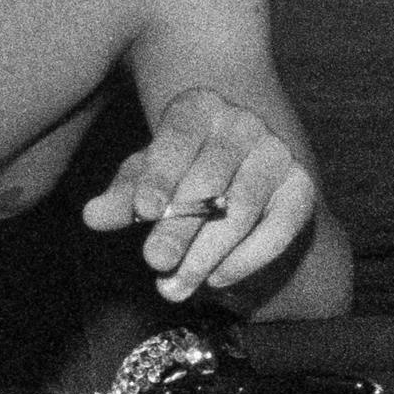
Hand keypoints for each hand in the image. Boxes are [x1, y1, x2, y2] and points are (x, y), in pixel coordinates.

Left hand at [81, 87, 317, 303]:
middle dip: (180, 225)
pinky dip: (247, 259)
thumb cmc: (182, 176)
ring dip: (207, 253)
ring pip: (241, 208)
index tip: (143, 213)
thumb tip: (91, 216)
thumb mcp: (148, 182)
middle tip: (155, 261)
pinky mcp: (302, 189)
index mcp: (201, 106)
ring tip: (175, 286)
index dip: (161, 173)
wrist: (242, 183)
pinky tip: (216, 281)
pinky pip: (278, 228)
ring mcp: (278, 154)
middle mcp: (245, 122)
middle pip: (210, 177)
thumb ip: (123, 196)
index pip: (180, 135)